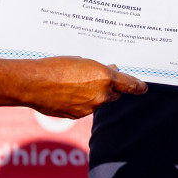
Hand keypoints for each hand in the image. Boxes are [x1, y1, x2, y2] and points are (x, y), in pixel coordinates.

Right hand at [27, 57, 145, 118]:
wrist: (34, 83)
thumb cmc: (56, 67)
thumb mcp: (81, 62)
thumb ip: (98, 69)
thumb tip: (109, 71)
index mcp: (105, 77)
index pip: (129, 84)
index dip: (137, 86)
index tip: (143, 88)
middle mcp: (101, 95)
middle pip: (114, 94)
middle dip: (110, 88)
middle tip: (98, 78)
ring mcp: (90, 108)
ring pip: (98, 101)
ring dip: (93, 94)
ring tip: (74, 83)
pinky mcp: (78, 116)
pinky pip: (85, 108)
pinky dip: (81, 102)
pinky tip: (67, 92)